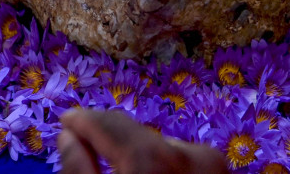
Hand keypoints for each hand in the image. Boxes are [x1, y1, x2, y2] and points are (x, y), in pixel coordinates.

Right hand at [57, 109, 226, 173]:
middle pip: (136, 136)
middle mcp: (188, 154)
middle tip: (84, 145)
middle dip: (111, 141)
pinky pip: (184, 160)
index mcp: (152, 161)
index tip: (66, 121)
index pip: (108, 124)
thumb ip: (79, 170)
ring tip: (125, 169)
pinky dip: (166, 168)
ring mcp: (213, 164)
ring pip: (161, 148)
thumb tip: (69, 136)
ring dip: (141, 157)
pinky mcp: (222, 169)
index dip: (82, 121)